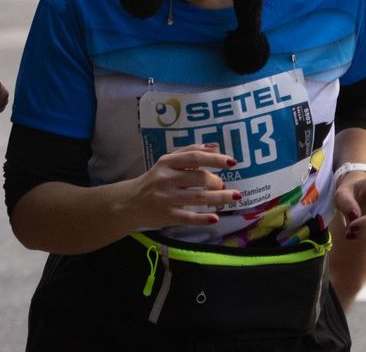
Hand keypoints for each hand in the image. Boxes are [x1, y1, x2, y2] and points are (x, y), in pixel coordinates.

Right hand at [119, 147, 239, 229]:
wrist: (130, 202)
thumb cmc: (154, 180)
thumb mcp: (166, 163)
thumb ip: (189, 152)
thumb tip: (215, 147)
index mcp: (167, 163)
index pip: (194, 157)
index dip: (215, 159)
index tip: (232, 162)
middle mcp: (166, 179)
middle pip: (199, 177)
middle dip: (216, 181)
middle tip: (223, 185)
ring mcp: (166, 198)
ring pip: (198, 197)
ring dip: (220, 198)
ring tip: (235, 197)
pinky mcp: (167, 215)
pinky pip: (188, 217)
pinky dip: (203, 218)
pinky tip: (215, 218)